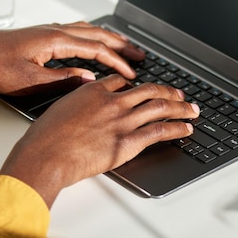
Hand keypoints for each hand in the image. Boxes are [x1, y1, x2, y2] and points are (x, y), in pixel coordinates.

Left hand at [0, 22, 144, 94]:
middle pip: (97, 34)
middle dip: (121, 45)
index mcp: (55, 40)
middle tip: (140, 55)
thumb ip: (63, 80)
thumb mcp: (30, 82)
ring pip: (88, 30)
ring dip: (108, 38)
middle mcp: (55, 30)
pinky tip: (93, 40)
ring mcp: (48, 30)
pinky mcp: (42, 34)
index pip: (96, 50)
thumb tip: (90, 80)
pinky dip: (93, 35)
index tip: (132, 73)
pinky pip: (76, 30)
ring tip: (124, 46)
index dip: (116, 62)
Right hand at [0, 75, 198, 206]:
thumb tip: (82, 106)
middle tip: (179, 94)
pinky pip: (160, 131)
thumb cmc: (46, 137)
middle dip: (168, 92)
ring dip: (180, 107)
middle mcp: (112, 101)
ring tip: (191, 108)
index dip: (136, 85)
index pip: (122, 82)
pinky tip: (186, 128)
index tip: (144, 88)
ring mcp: (122, 120)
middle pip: (148, 90)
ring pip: (160, 107)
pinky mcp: (128, 141)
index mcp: (93, 91)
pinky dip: (177, 128)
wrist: (46, 155)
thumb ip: (77, 104)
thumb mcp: (60, 108)